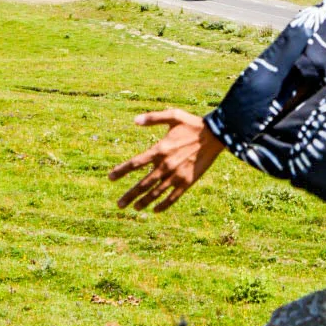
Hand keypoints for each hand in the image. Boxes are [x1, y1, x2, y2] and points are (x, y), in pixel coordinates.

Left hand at [108, 108, 224, 211]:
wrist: (215, 135)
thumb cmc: (192, 124)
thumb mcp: (173, 115)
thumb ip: (153, 118)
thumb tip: (134, 120)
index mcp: (160, 149)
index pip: (135, 163)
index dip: (121, 171)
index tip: (110, 178)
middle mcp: (165, 165)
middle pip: (143, 184)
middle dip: (129, 195)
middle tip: (119, 204)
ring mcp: (176, 176)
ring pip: (155, 193)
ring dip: (143, 202)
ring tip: (134, 208)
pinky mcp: (186, 182)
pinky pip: (172, 197)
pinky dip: (162, 205)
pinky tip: (155, 210)